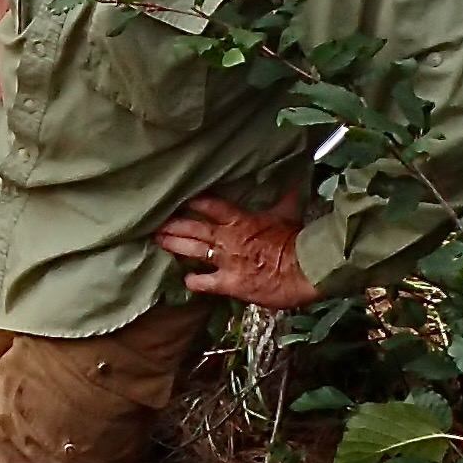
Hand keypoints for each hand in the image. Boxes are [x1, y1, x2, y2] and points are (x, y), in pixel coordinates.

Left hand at [156, 192, 317, 309]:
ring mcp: (226, 261)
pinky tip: (186, 281)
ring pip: (193, 250)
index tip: (181, 201)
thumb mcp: (289, 214)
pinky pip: (205, 282)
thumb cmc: (297, 241)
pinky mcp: (230, 283)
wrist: (305, 269)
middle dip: (174, 225)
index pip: (210, 205)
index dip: (194, 203)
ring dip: (175, 245)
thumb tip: (294, 179)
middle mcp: (228, 238)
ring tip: (159, 241)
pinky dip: (194, 282)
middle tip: (157, 224)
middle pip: (194, 227)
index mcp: (240, 219)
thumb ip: (285, 198)